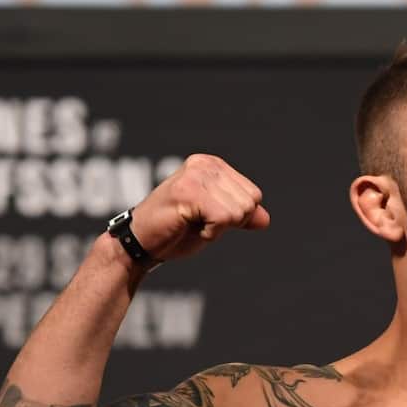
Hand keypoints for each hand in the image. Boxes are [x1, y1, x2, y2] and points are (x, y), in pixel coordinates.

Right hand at [129, 153, 269, 262]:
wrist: (140, 243)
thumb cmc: (175, 231)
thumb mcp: (215, 221)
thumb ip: (240, 216)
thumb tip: (265, 219)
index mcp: (212, 165)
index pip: (253, 195)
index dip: (236, 216)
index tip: (207, 217)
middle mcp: (204, 164)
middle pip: (249, 203)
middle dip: (229, 222)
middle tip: (198, 221)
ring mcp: (195, 176)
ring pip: (238, 212)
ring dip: (217, 228)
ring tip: (191, 223)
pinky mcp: (188, 192)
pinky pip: (223, 218)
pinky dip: (210, 232)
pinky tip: (187, 226)